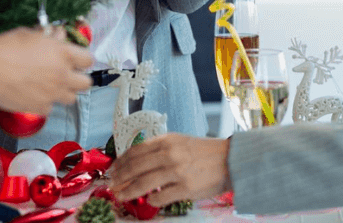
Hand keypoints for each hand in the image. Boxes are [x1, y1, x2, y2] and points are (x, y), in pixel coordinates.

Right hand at [0, 27, 93, 113]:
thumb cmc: (5, 47)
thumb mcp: (30, 34)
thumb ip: (49, 37)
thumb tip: (58, 35)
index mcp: (63, 54)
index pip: (89, 59)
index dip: (82, 58)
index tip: (76, 58)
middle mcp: (62, 75)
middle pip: (86, 83)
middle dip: (79, 78)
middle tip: (67, 74)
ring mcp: (53, 94)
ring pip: (71, 98)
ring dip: (64, 91)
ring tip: (51, 85)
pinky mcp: (40, 108)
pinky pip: (50, 107)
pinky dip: (45, 102)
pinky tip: (34, 93)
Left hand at [110, 133, 230, 207]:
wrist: (230, 160)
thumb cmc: (204, 152)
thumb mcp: (179, 141)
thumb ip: (159, 149)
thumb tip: (135, 162)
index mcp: (166, 140)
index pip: (135, 151)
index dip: (120, 162)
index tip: (113, 169)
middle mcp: (169, 154)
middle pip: (135, 167)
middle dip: (119, 177)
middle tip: (111, 185)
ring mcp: (177, 171)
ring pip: (143, 183)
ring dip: (128, 191)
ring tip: (120, 196)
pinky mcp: (185, 188)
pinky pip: (160, 197)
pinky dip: (151, 200)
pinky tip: (148, 201)